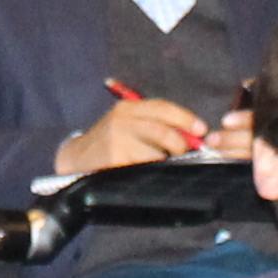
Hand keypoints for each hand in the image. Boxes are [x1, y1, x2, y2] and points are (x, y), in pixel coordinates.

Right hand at [52, 91, 210, 180]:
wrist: (75, 159)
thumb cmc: (109, 143)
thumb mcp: (126, 125)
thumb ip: (153, 124)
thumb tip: (192, 134)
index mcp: (126, 108)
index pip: (162, 107)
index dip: (185, 118)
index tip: (201, 129)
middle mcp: (121, 120)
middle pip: (163, 130)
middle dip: (180, 144)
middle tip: (184, 152)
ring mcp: (116, 140)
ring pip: (156, 152)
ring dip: (166, 160)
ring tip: (162, 162)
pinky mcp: (114, 159)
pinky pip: (145, 166)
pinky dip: (153, 169)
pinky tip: (148, 170)